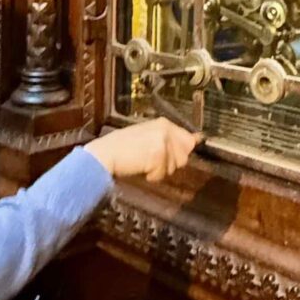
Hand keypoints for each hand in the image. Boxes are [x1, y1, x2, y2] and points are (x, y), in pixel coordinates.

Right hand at [84, 118, 199, 181]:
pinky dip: (152, 176)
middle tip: (151, 160)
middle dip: (170, 163)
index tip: (181, 156)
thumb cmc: (121, 147)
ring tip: (143, 162)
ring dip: (159, 170)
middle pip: (184, 155)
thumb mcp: (146, 136)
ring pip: (173, 167)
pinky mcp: (159, 155)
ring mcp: (163, 142)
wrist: (106, 153)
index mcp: (163, 123)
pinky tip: (140, 167)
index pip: (188, 138)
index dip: (183, 151)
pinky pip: (162, 174)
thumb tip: (193, 142)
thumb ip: (167, 139)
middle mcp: (166, 129)